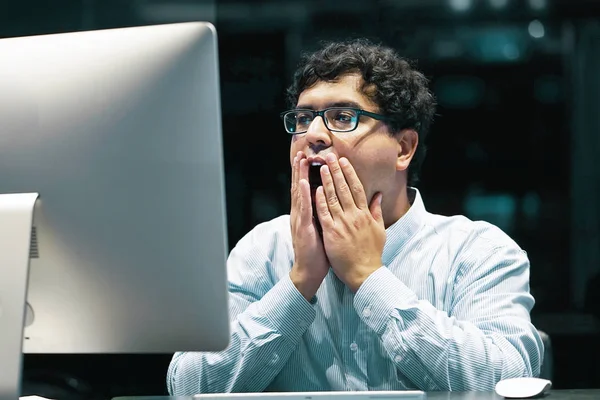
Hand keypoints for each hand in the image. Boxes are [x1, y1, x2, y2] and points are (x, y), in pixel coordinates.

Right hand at [289, 151, 329, 300]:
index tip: (308, 158)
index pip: (305, 190)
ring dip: (300, 176)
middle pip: (300, 188)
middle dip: (300, 170)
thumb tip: (329, 203)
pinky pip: (304, 209)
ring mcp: (300, 220)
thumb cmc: (317, 252)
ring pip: (300, 194)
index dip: (305, 174)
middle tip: (302, 153)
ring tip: (301, 161)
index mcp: (305, 214)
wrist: (309, 271)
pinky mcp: (303, 228)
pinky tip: (305, 183)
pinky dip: (304, 195)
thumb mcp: (322, 229)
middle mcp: (300, 214)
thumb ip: (323, 215)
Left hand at [315, 153, 385, 291]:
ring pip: (333, 198)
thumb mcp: (379, 230)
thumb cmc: (371, 253)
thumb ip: (376, 211)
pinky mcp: (332, 233)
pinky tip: (315, 189)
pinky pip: (324, 214)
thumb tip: (378, 195)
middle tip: (329, 156)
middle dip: (336, 171)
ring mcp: (342, 224)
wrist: (364, 273)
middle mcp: (354, 216)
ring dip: (326, 181)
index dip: (349, 173)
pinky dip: (319, 201)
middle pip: (344, 188)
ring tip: (321, 167)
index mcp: (365, 214)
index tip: (343, 161)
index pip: (356, 188)